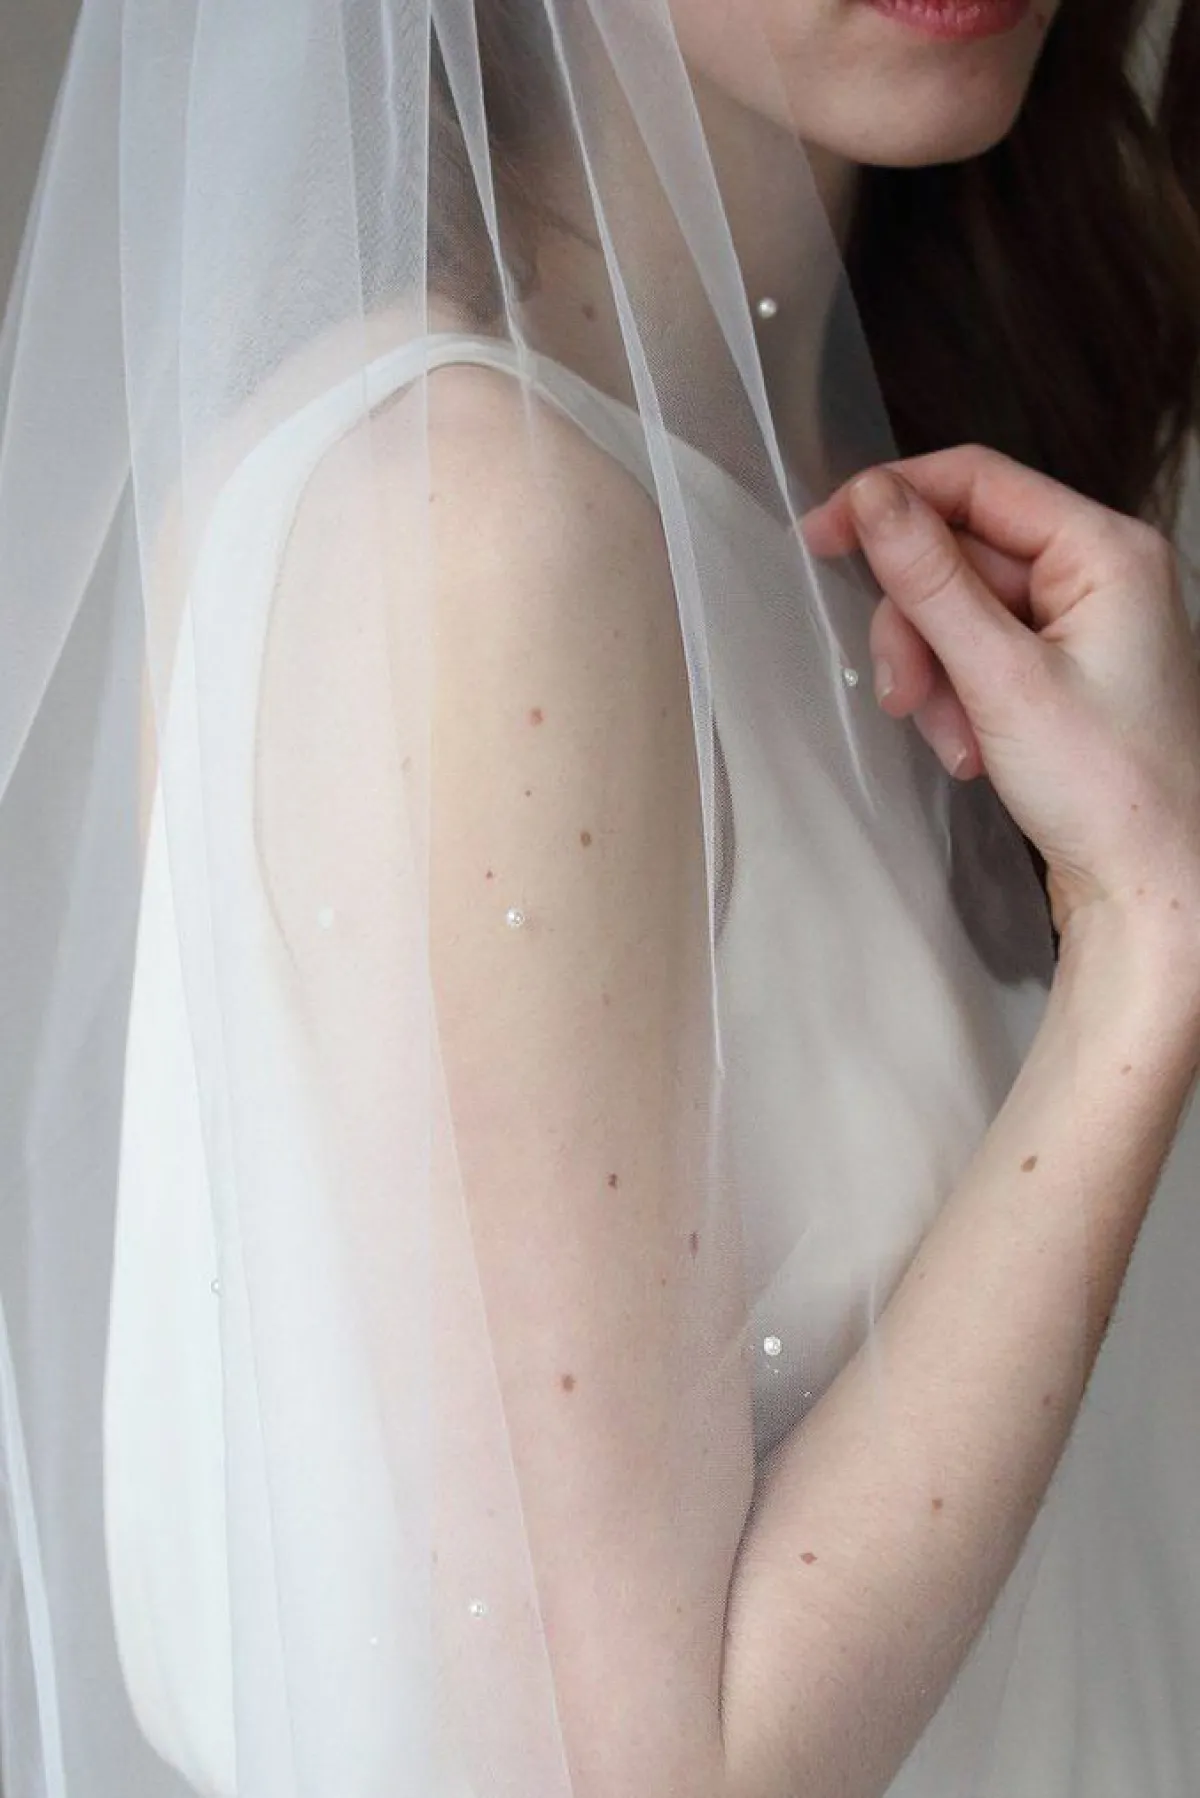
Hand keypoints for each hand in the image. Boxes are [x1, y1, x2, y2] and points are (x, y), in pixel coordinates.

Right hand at [802, 446, 1199, 940]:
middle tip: (903, 692)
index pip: (978, 481)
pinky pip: (981, 658)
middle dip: (918, 626)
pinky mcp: (1063, 675)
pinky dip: (959, 701)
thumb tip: (872, 499)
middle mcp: (1100, 575)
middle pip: (961, 555)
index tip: (821, 537)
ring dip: (936, 675)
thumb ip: (933, 582)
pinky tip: (973, 753)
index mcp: (1106, 550)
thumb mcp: (1003, 679)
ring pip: (961, 613)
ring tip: (954, 741)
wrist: (1154, 890)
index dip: (893, 500)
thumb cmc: (1111, 791)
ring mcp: (1082, 627)